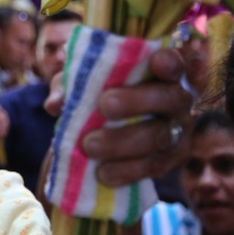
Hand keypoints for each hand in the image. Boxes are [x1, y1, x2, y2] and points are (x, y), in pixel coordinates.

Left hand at [44, 49, 192, 186]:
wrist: (108, 135)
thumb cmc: (100, 96)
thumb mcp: (82, 85)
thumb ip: (68, 86)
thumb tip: (55, 104)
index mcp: (160, 72)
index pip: (173, 62)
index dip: (169, 61)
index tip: (156, 62)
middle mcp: (178, 99)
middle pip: (169, 98)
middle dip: (137, 101)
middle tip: (104, 106)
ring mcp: (178, 131)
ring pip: (158, 137)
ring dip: (123, 142)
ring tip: (90, 146)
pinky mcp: (171, 160)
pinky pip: (153, 167)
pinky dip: (126, 171)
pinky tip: (103, 173)